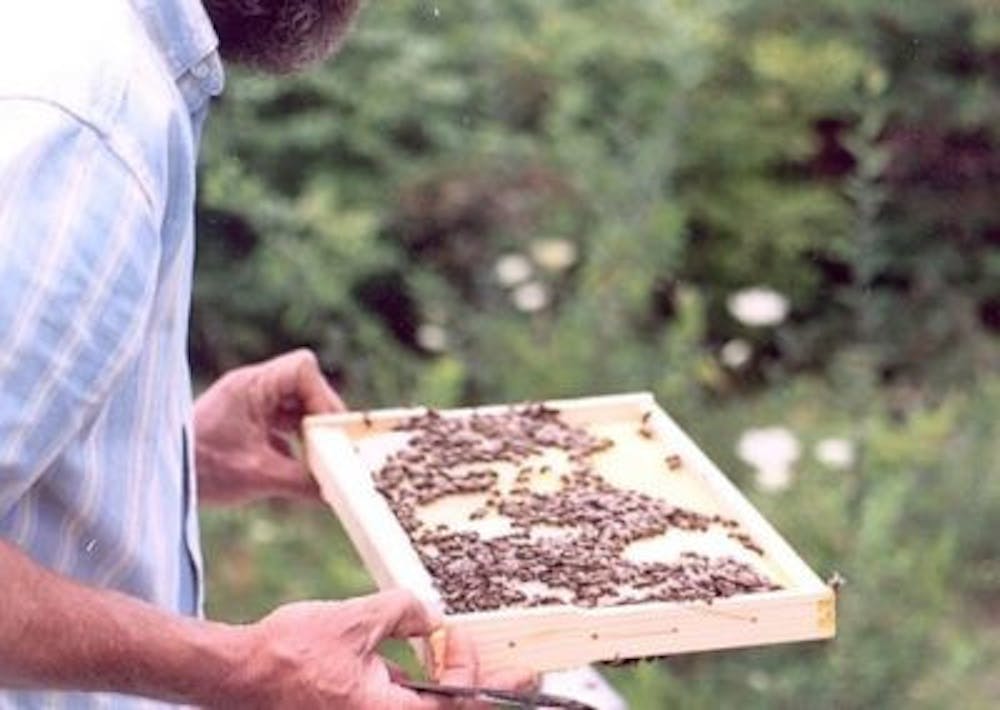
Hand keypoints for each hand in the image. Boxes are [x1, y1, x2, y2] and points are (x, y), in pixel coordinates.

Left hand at [194, 349, 344, 504]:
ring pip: (296, 404)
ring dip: (309, 429)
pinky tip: (297, 466)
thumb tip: (334, 492)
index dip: (323, 396)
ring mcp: (248, 403)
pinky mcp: (245, 421)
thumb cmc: (199, 469)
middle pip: (304, 386)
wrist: (159, 480)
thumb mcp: (257, 477)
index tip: (330, 429)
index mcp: (251, 386)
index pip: (303, 369)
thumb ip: (301, 481)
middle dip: (321, 415)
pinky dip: (295, 441)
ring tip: (318, 457)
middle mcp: (251, 387)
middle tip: (332, 446)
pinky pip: (283, 421)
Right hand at [225, 590, 535, 709]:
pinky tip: (424, 659)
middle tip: (526, 672)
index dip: (472, 670)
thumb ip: (402, 612)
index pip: (456, 706)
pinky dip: (419, 687)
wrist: (235, 675)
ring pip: (423, 709)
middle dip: (487, 690)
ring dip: (450, 686)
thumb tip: (430, 616)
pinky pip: (399, 706)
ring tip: (468, 656)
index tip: (461, 635)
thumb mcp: (355, 619)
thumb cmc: (288, 654)